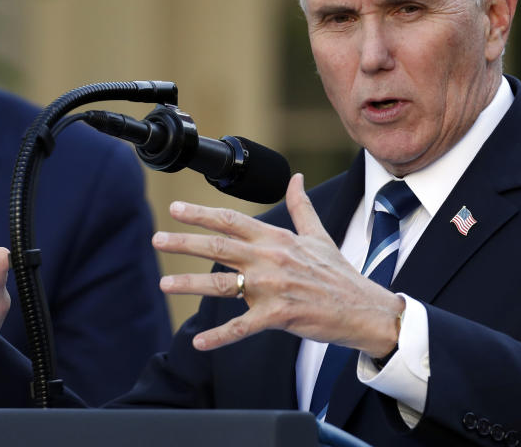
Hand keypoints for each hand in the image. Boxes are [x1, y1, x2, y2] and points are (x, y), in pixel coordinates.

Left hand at [153, 174, 402, 356]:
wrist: (363, 309)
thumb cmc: (338, 274)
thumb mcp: (318, 235)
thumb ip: (300, 206)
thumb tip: (296, 178)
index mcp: (276, 239)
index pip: (231, 220)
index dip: (202, 213)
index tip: (176, 209)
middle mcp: (270, 259)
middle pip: (219, 248)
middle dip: (184, 242)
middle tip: (157, 239)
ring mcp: (272, 288)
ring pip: (222, 285)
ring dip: (189, 284)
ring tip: (164, 284)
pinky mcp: (278, 316)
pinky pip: (242, 326)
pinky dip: (219, 335)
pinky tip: (199, 341)